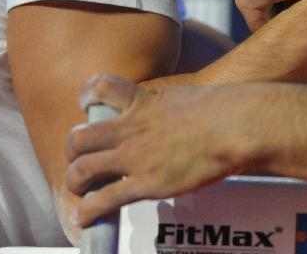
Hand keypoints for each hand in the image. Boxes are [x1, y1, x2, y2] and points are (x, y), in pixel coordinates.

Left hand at [65, 74, 243, 228]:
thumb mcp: (186, 97)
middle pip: (81, 137)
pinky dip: (87, 211)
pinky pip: (104, 199)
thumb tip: (178, 113)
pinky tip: (82, 217)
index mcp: (142, 102)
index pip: (101, 88)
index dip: (87, 95)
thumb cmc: (222, 109)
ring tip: (77, 189)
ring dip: (74, 181)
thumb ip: (170, 106)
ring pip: (83, 169)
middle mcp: (131, 128)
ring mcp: (134, 156)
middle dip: (73, 150)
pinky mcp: (145, 183)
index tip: (85, 103)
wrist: (232, 125)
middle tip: (80, 158)